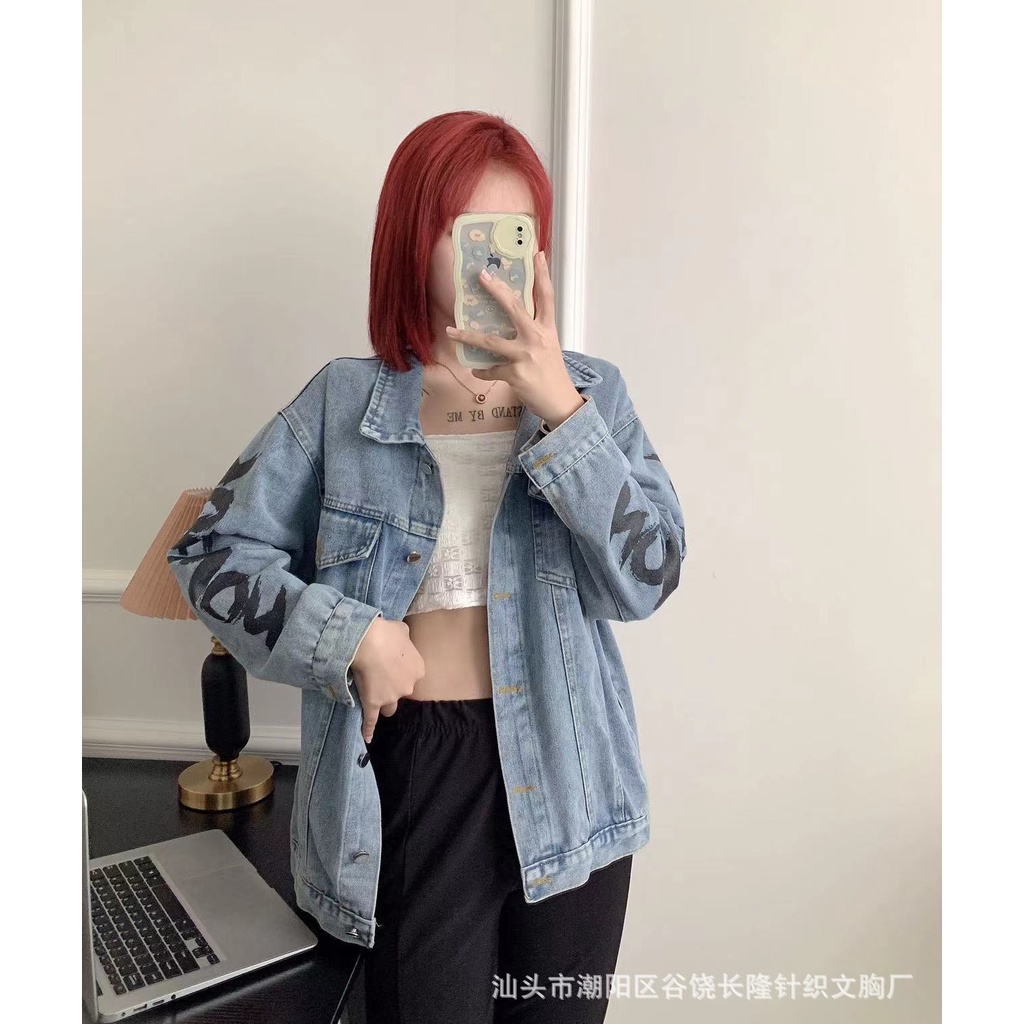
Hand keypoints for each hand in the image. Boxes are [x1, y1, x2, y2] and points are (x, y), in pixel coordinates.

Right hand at [349, 618, 424, 743]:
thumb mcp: (403, 629)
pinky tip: (368, 737)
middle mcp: (408, 686)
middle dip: (393, 687)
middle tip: (381, 676)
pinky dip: (369, 729)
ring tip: (373, 696)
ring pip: (389, 707)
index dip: (401, 672)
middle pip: (402, 693)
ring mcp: (391, 697)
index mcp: (418, 669)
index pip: (412, 676)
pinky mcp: (374, 704)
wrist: (368, 641)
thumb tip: (400, 637)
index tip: (392, 666)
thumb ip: (404, 637)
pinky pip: (371, 720)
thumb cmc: (387, 633)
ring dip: (383, 703)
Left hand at [444, 250, 584, 427]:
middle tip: (482, 276)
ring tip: (451, 331)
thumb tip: (510, 321)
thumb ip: (533, 332)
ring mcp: (526, 356)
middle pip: (515, 308)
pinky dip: (481, 370)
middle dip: (497, 290)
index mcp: (547, 329)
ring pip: (491, 341)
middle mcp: (537, 338)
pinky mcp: (515, 374)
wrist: (560, 402)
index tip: (537, 254)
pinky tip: (476, 370)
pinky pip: (490, 369)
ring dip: (468, 336)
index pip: (546, 296)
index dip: (543, 274)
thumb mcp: (548, 347)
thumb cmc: (552, 373)